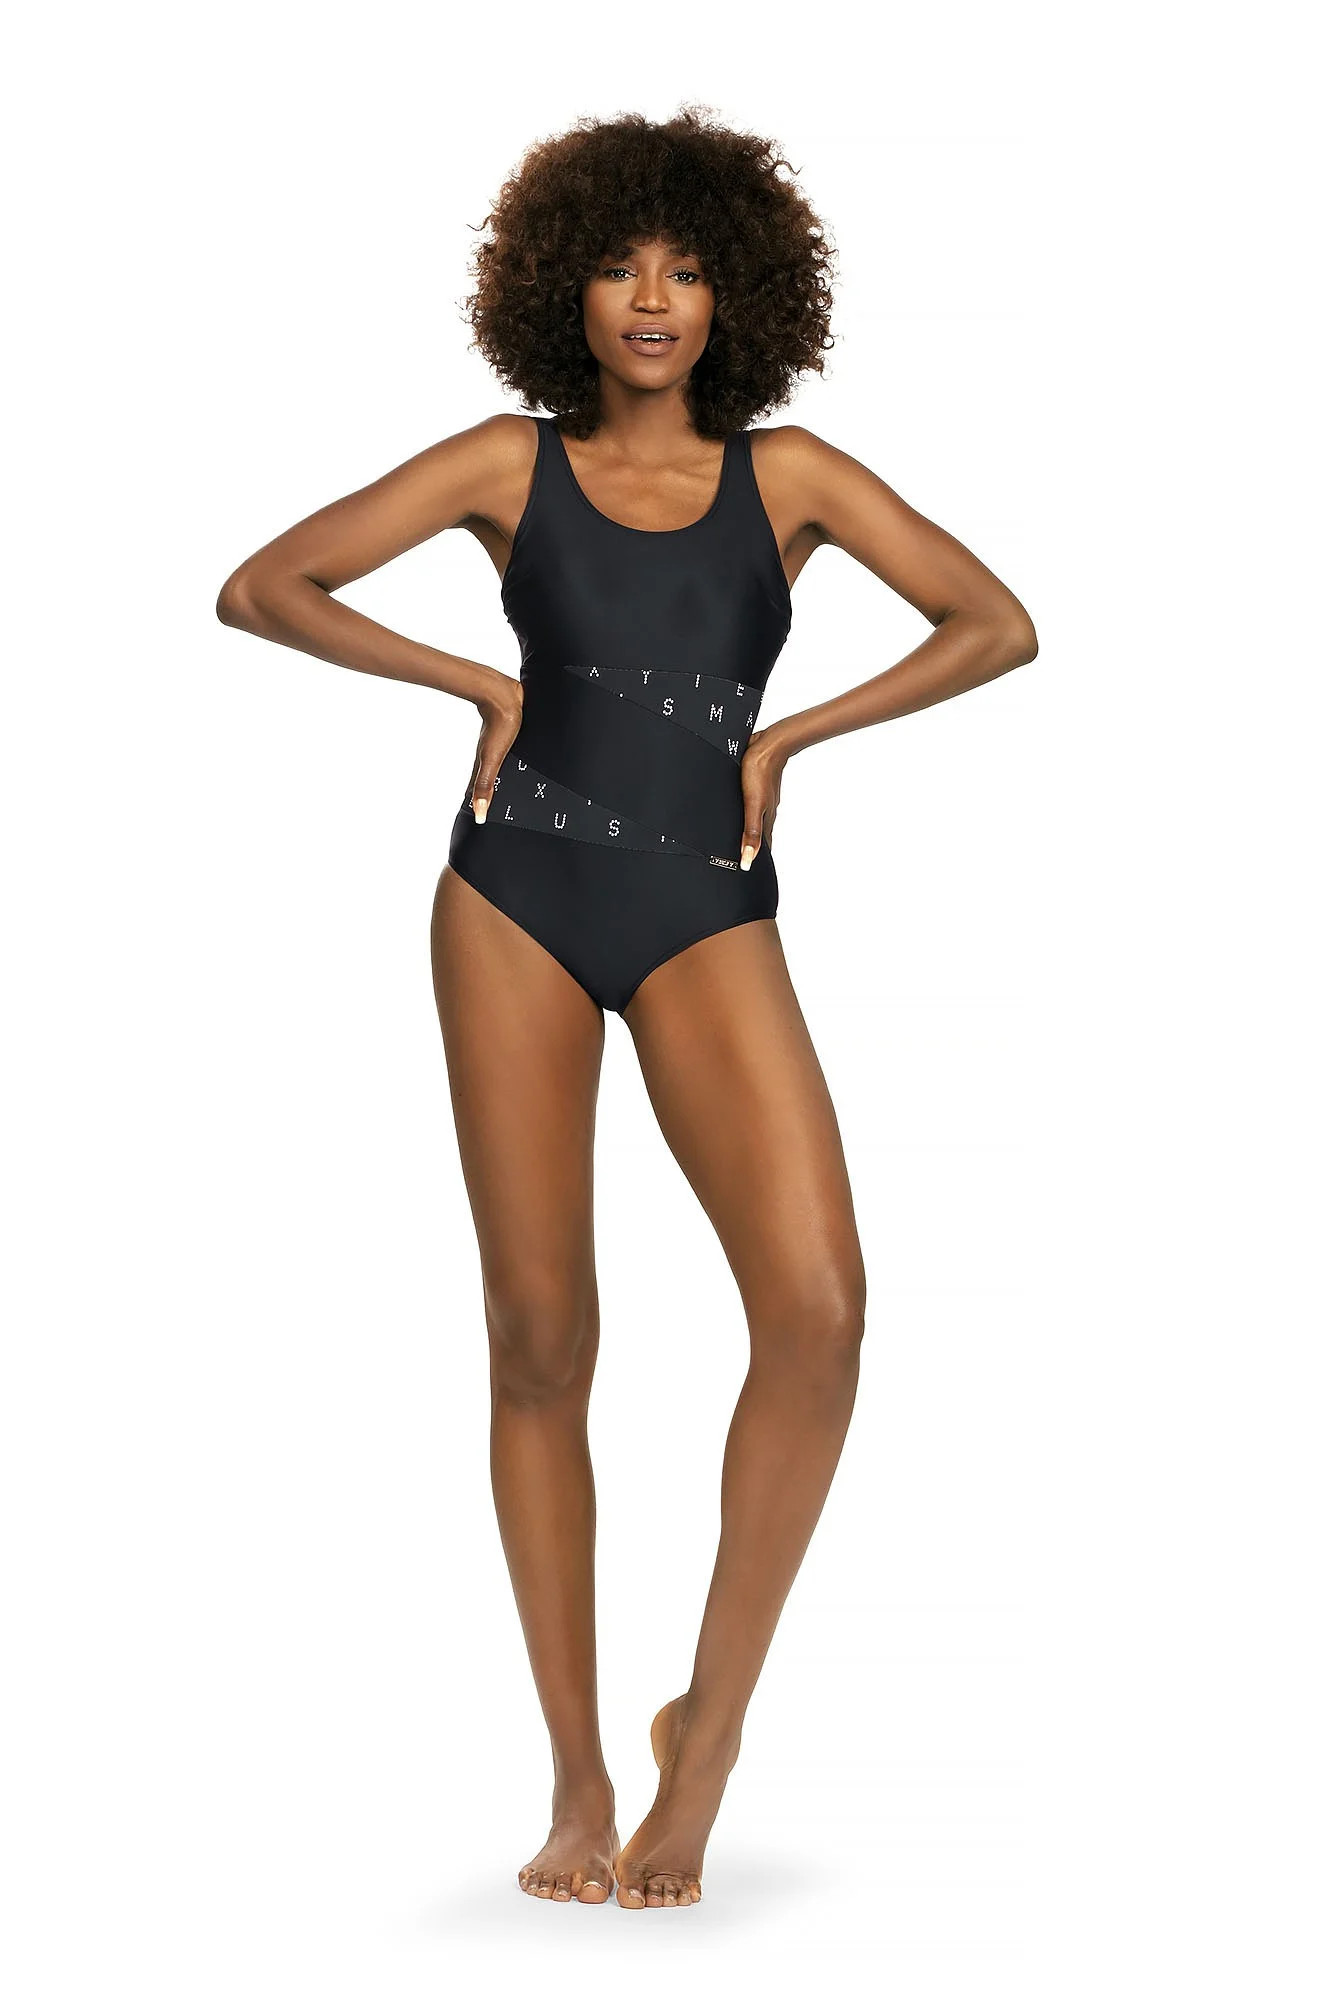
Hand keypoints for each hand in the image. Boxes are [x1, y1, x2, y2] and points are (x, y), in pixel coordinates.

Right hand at [469, 673, 523, 821]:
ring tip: (512, 793)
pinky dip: (515, 764)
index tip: (478, 821)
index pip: (477, 791)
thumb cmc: (499, 725)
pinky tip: (524, 765)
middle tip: (494, 810)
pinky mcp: (511, 735)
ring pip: (502, 767)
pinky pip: (513, 754)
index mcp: (485, 765)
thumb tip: (479, 814)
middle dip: (491, 796)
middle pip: (490, 780)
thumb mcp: (492, 759)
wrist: (504, 693)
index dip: (477, 806)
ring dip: (504, 779)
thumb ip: (484, 785)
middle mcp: (491, 757)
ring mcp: (499, 746)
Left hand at [738, 723, 791, 869]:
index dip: (754, 861)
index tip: (748, 873)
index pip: (761, 847)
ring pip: (755, 822)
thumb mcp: (753, 805)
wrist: (769, 743)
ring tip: (742, 844)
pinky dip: (746, 816)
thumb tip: (748, 860)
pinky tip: (741, 814)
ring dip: (750, 833)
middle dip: (751, 850)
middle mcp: (765, 811)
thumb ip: (751, 832)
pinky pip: (751, 807)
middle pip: (758, 836)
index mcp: (765, 819)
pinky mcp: (756, 788)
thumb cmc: (760, 771)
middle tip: (743, 862)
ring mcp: (762, 799)